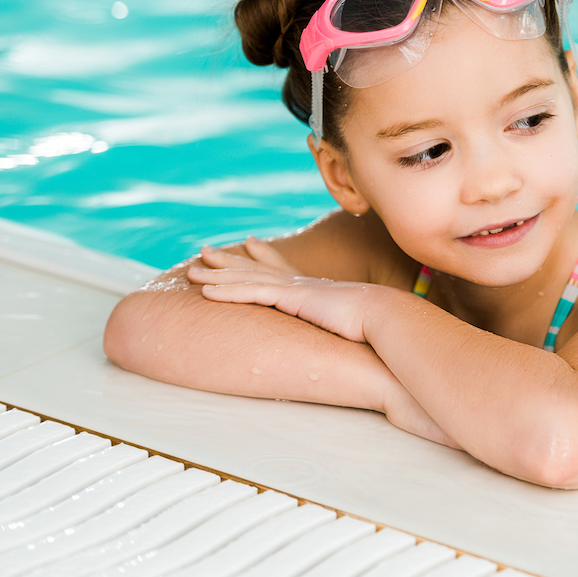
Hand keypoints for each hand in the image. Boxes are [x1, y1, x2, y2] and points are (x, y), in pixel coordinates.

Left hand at [187, 237, 376, 342]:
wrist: (385, 316)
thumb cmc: (378, 324)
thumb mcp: (358, 323)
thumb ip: (351, 324)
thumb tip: (358, 334)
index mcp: (316, 288)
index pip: (284, 267)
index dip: (265, 255)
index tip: (251, 241)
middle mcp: (302, 283)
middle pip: (257, 268)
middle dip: (229, 260)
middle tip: (206, 251)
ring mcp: (294, 289)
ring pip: (247, 280)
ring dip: (217, 276)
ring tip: (191, 272)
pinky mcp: (290, 299)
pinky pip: (250, 295)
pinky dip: (226, 293)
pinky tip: (205, 293)